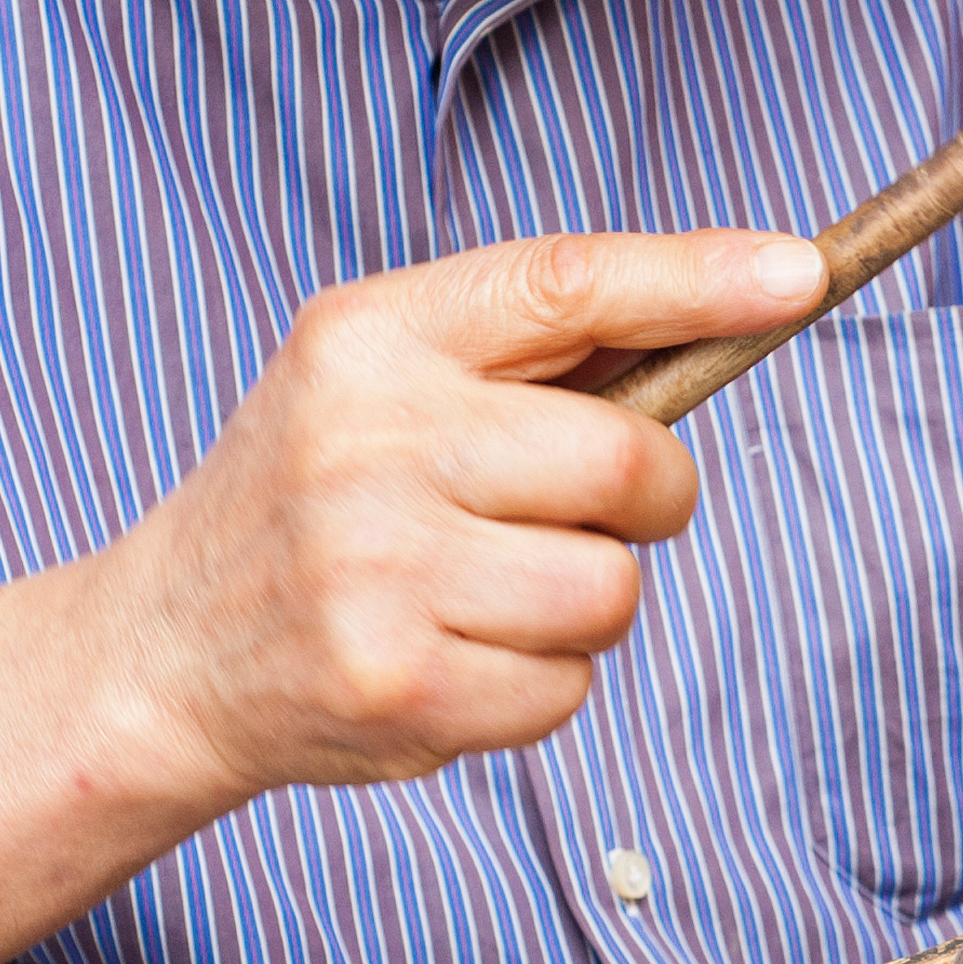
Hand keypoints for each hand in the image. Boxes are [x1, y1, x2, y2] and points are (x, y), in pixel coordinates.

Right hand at [98, 229, 825, 804]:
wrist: (163, 652)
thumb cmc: (312, 498)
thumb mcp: (377, 381)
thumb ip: (528, 353)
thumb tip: (732, 308)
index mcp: (369, 338)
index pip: (565, 284)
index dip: (697, 280)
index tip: (798, 276)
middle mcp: (368, 443)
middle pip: (628, 459)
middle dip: (643, 496)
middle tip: (576, 510)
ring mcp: (381, 570)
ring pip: (612, 587)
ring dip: (583, 601)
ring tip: (481, 591)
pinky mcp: (403, 685)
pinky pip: (571, 687)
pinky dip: (537, 684)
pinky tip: (452, 656)